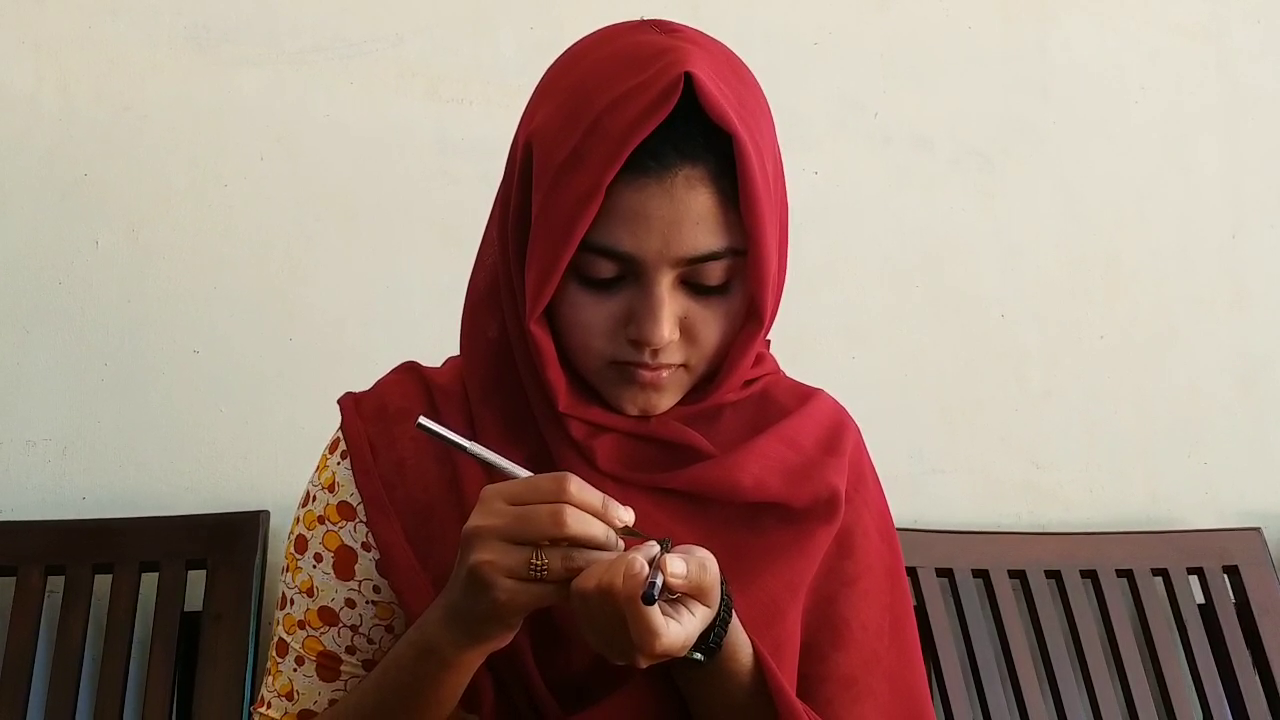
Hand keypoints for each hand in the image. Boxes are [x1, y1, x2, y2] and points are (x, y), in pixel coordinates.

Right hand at [432, 472, 635, 654]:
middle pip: (564, 516)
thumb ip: (559, 512)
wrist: (463, 617)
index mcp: (495, 497)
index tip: (625, 517)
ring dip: (597, 562)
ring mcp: (490, 560)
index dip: (600, 500)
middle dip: (602, 531)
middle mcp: (487, 523)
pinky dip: (580, 587)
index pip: (561, 484)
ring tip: (609, 566)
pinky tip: (588, 588)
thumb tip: (623, 513)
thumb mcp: (519, 528)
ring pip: (564, 555)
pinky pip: (557, 588)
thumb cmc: (503, 564)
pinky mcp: (501, 595)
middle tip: (618, 546)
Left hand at [570, 542, 721, 667]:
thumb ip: (695, 573)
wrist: (676, 603)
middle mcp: (633, 651)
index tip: (639, 561)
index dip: (635, 595)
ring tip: (639, 560)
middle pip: (612, 601)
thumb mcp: (708, 576)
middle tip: (652, 551)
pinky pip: (581, 587)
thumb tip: (667, 568)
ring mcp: (604, 641)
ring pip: (593, 590)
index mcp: (670, 643)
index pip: (647, 632)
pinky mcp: (584, 624)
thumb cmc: (694, 589)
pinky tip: (620, 569)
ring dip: (615, 562)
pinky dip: (598, 569)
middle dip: (629, 562)